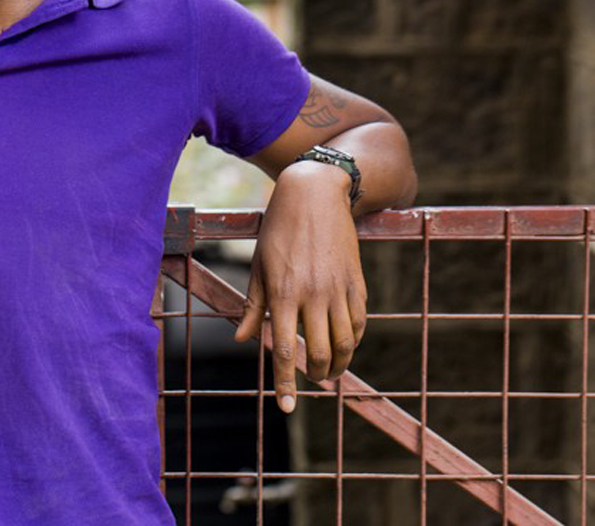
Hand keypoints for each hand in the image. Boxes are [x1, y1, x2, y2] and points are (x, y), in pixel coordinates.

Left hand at [234, 161, 366, 412]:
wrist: (314, 196)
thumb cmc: (278, 230)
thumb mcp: (259, 266)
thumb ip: (254, 307)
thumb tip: (244, 340)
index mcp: (284, 294)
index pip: (286, 350)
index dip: (286, 383)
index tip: (286, 408)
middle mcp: (313, 295)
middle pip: (320, 353)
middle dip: (315, 375)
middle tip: (310, 380)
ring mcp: (339, 289)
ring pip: (346, 343)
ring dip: (338, 364)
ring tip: (328, 371)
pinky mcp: (358, 282)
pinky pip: (359, 322)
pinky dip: (354, 340)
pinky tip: (345, 345)